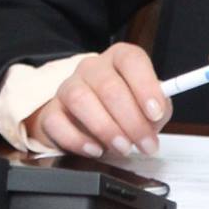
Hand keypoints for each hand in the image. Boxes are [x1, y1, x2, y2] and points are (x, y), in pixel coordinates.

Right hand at [27, 44, 167, 159]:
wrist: (87, 124)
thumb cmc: (123, 113)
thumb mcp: (148, 109)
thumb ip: (157, 111)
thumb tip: (155, 117)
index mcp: (119, 59)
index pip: (131, 59)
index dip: (145, 86)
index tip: (155, 112)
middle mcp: (92, 68)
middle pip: (108, 85)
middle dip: (131, 120)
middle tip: (144, 143)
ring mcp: (68, 87)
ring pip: (79, 99)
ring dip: (105, 128)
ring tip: (122, 148)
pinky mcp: (51, 111)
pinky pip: (56, 121)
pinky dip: (77, 139)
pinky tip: (95, 149)